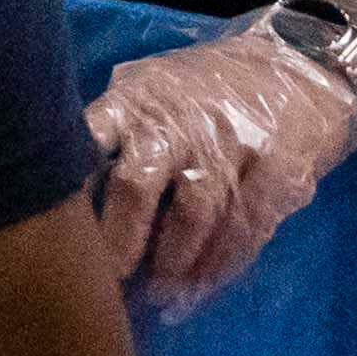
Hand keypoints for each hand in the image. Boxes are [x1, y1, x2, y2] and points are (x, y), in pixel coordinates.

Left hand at [86, 24, 356, 303]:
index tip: (59, 231)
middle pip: (136, 185)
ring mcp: (229, 143)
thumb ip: (114, 131)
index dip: (70, 189)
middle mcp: (178, 123)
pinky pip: (247, 222)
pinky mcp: (278, 165)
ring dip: (175, 260)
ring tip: (161, 293)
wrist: (296, 62)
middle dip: (119, 240)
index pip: (88, 141)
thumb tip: (71, 190)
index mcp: (135, 103)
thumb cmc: (202, 89)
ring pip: (195, 213)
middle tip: (108, 281)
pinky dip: (226, 258)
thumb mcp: (148, 90)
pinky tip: (207, 281)